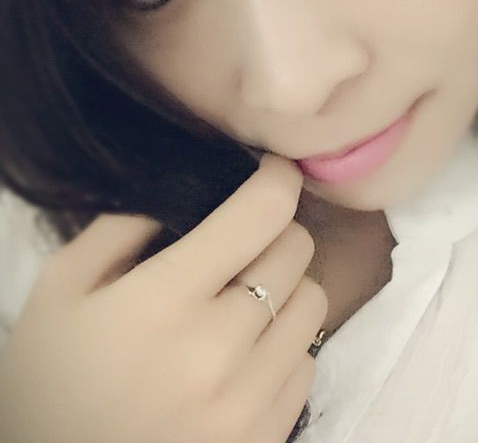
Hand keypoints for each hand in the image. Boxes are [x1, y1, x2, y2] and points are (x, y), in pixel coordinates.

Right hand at [0, 154, 327, 442]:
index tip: (274, 172)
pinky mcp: (267, 438)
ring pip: (313, 303)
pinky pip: (308, 363)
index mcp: (163, 301)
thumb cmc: (52, 383)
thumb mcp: (63, 289)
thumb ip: (122, 227)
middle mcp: (218, 349)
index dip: (277, 179)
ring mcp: (249, 401)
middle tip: (247, 243)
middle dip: (276, 233)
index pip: (260, 214)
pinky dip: (285, 345)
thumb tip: (186, 194)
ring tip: (246, 301)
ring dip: (287, 288)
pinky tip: (246, 355)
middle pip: (296, 251)